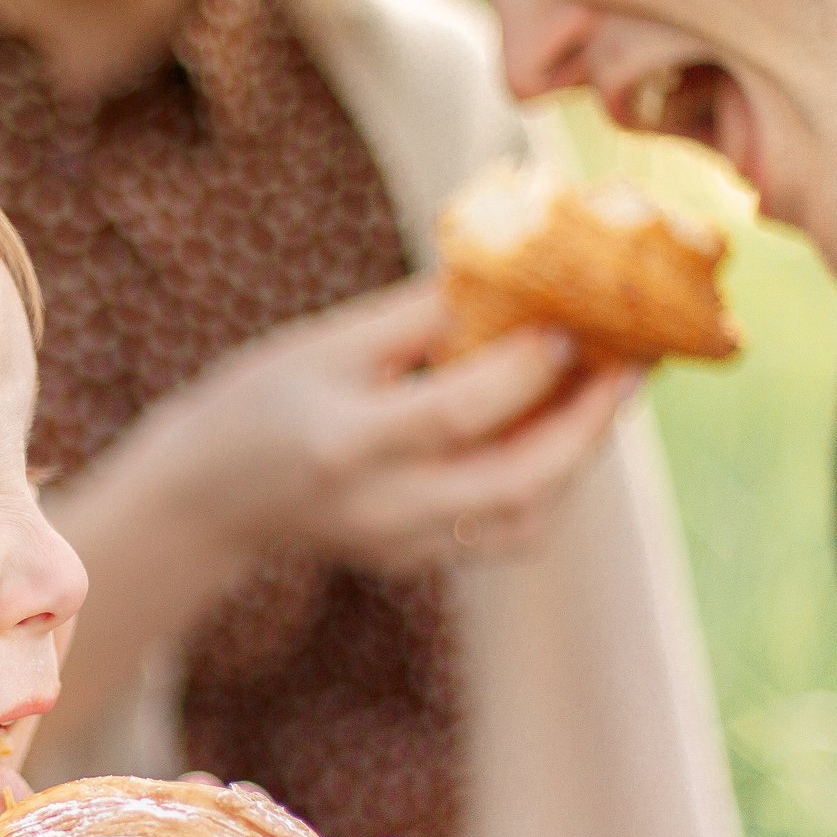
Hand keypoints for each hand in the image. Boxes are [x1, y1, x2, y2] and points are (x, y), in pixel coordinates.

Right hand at [149, 278, 635, 572]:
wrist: (205, 501)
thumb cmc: (260, 402)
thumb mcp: (324, 342)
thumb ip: (421, 315)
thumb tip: (518, 272)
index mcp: (344, 444)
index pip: (459, 411)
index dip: (529, 368)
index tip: (575, 320)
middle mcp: (379, 508)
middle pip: (515, 482)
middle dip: (587, 423)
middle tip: (631, 363)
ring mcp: (400, 547)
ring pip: (525, 520)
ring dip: (578, 456)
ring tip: (606, 392)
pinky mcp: (415, 564)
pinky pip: (507, 531)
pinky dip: (548, 481)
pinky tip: (560, 429)